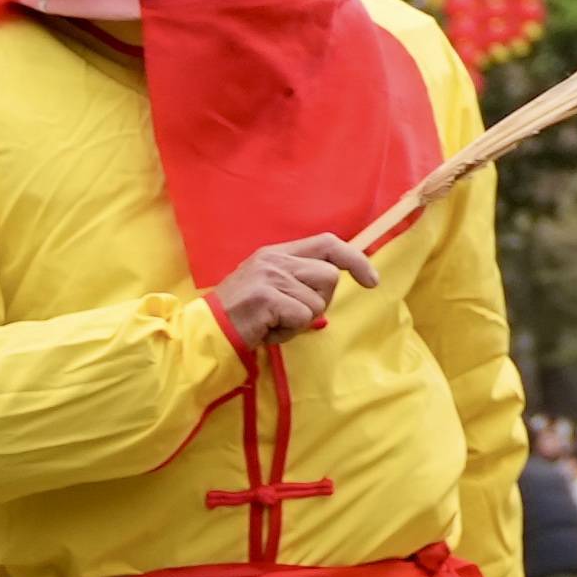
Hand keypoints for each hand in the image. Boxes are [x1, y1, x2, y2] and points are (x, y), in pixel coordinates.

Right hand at [211, 231, 377, 346]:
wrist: (204, 334)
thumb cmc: (241, 317)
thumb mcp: (269, 287)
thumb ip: (298, 279)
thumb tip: (337, 280)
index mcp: (277, 252)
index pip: (328, 243)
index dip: (355, 260)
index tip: (372, 281)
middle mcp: (275, 259)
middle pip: (329, 276)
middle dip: (319, 302)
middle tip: (290, 315)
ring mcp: (270, 277)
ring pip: (318, 301)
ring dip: (300, 321)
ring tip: (273, 324)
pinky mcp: (266, 297)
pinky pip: (302, 318)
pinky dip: (289, 332)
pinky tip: (267, 332)